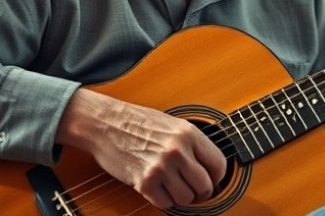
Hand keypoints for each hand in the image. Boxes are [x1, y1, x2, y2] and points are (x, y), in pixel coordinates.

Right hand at [56, 89, 226, 209]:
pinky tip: (160, 188)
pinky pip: (165, 203)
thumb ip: (193, 144)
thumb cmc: (138, 122)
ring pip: (186, 198)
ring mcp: (160, 167)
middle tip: (194, 190)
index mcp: (188, 133)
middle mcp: (177, 151)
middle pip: (205, 186)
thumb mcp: (173, 124)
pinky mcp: (144, 182)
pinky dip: (164, 200)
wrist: (105, 123)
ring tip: (174, 186)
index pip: (218, 164)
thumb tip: (211, 167)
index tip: (212, 179)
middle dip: (202, 192)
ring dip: (182, 197)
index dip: (217, 177)